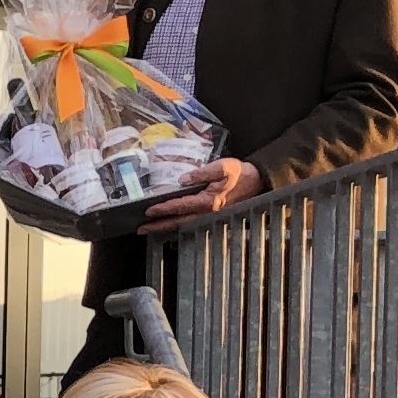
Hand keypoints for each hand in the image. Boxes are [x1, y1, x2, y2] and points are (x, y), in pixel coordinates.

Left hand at [141, 157, 261, 227]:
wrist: (257, 182)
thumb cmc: (239, 173)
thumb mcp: (223, 167)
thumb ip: (202, 172)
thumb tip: (182, 179)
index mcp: (208, 201)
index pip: (180, 206)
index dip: (163, 209)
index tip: (148, 211)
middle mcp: (206, 213)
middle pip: (178, 222)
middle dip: (158, 226)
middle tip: (140, 229)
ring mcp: (208, 218)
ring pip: (183, 226)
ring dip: (165, 229)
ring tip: (149, 230)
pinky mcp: (210, 217)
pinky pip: (190, 224)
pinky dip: (176, 227)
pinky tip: (167, 226)